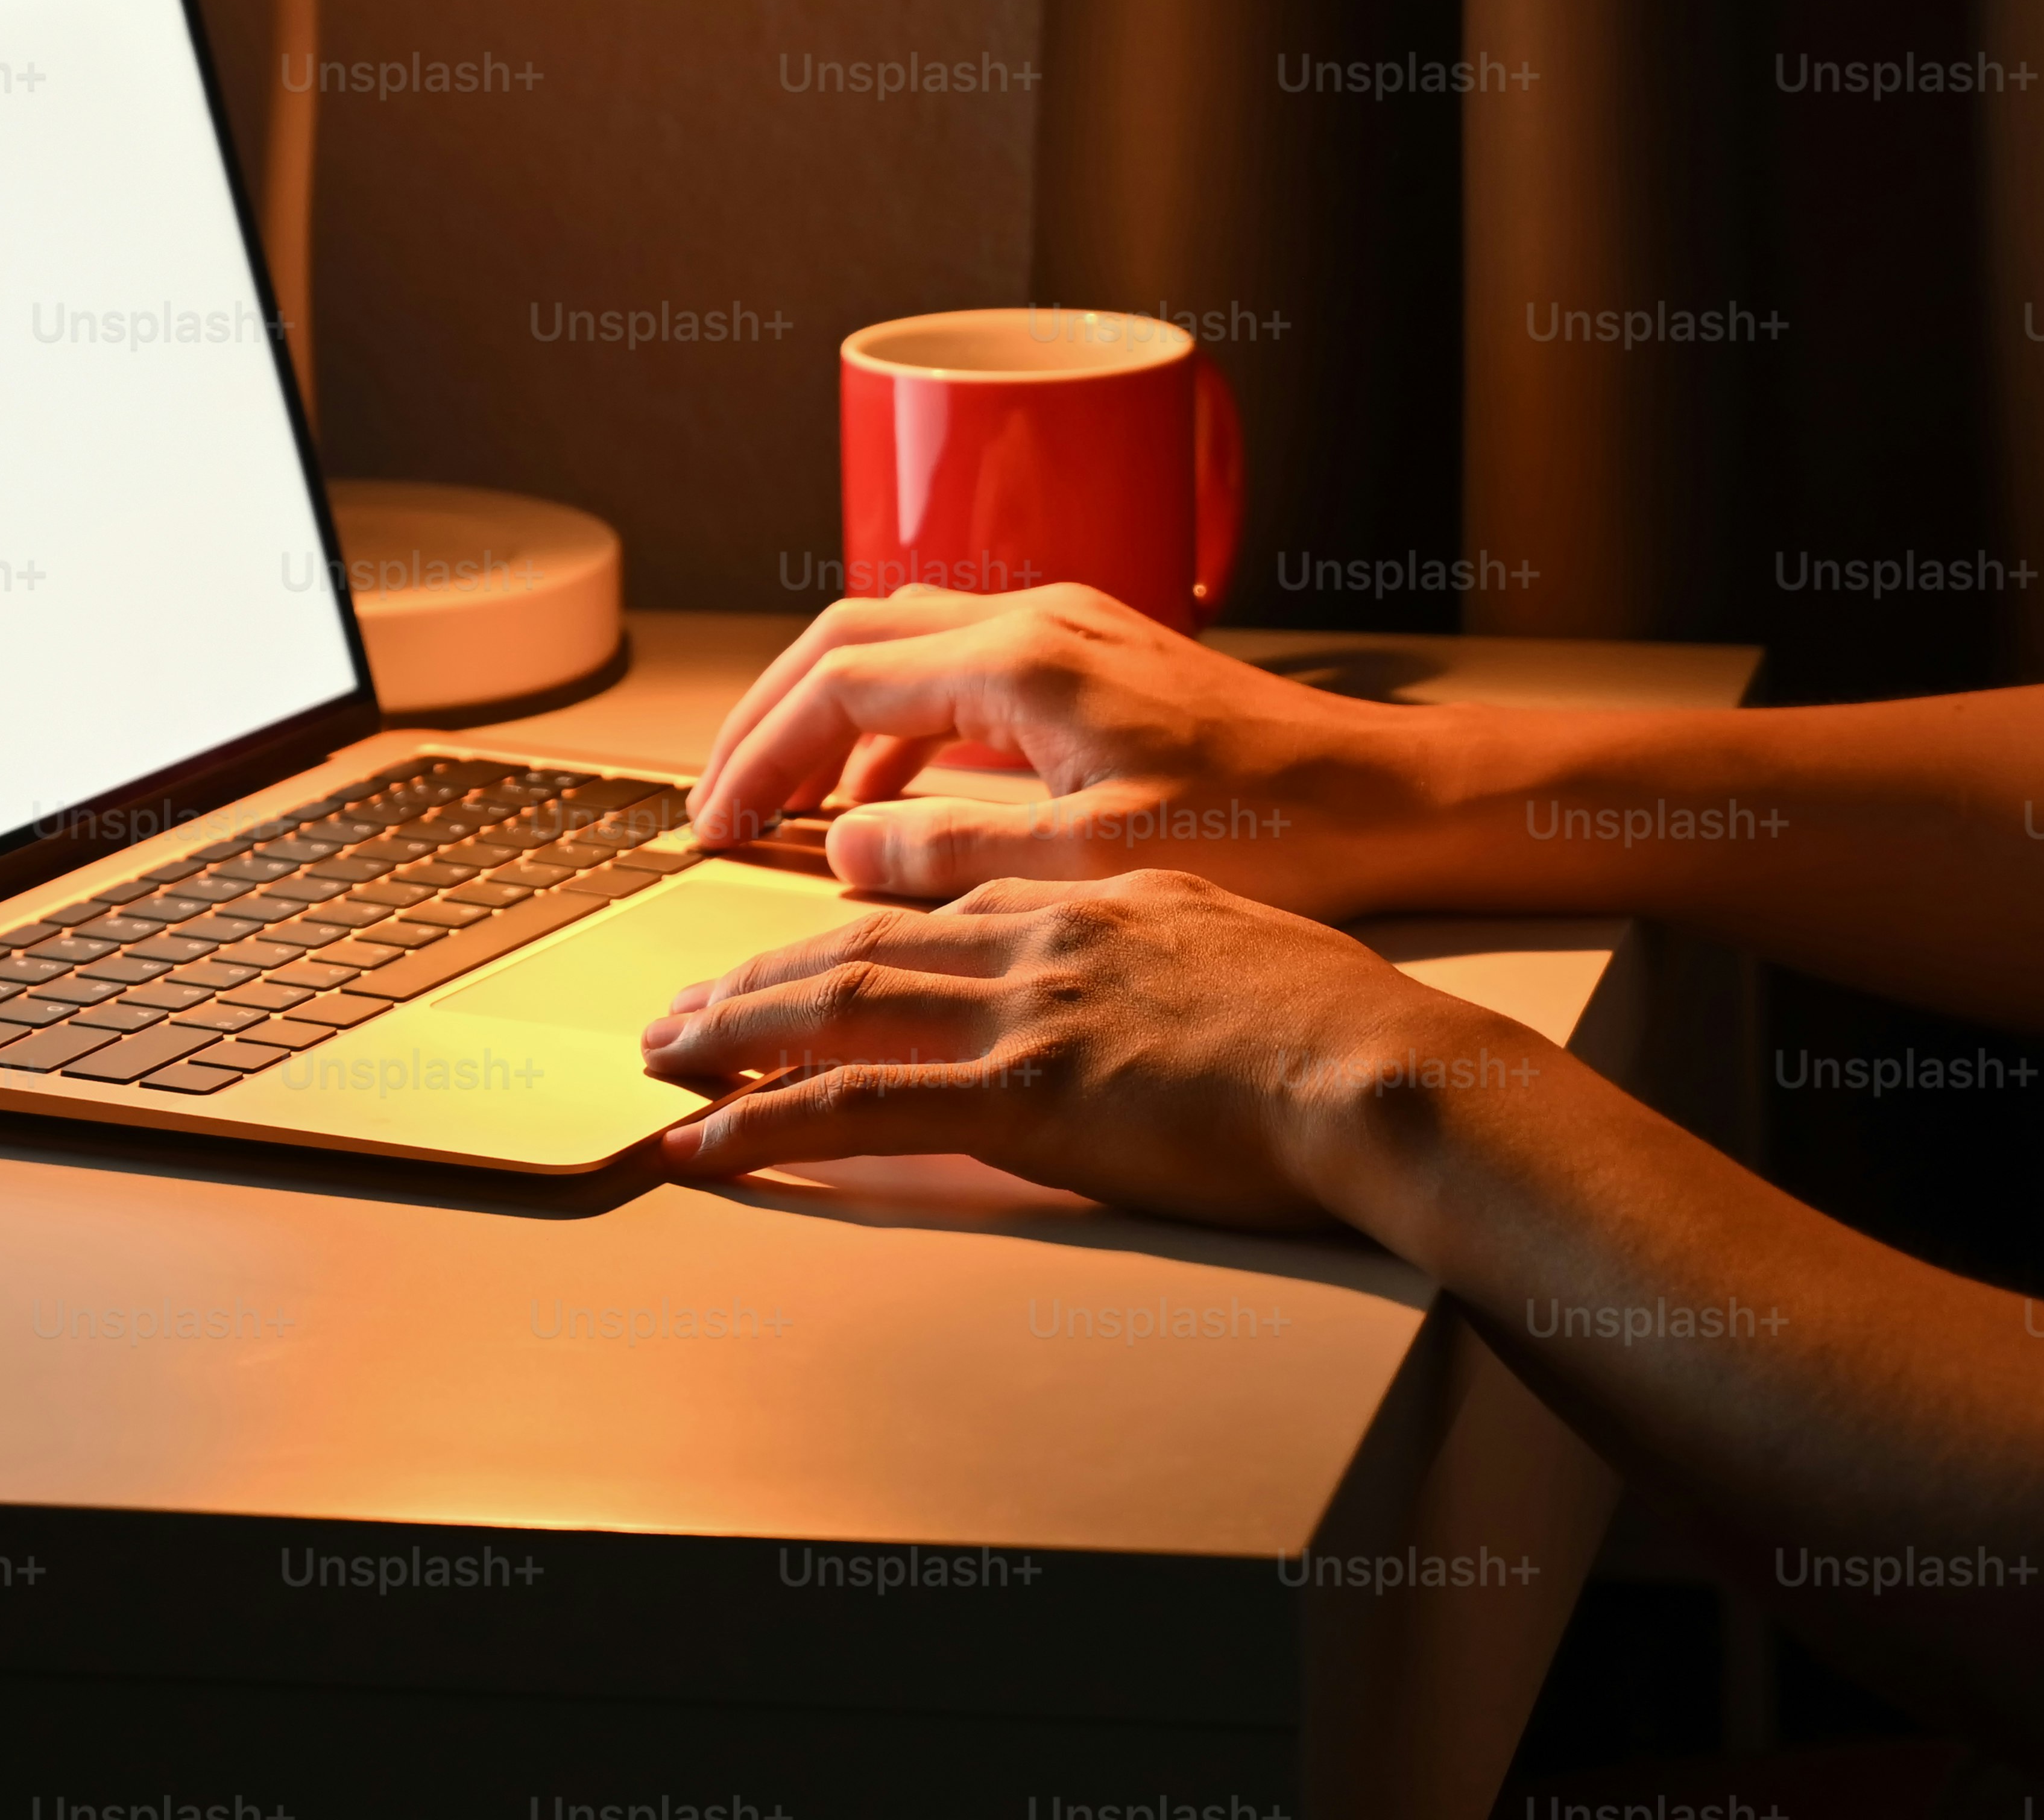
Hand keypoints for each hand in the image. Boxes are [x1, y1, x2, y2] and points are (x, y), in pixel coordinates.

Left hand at [632, 868, 1535, 1227]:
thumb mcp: (1237, 935)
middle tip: (683, 1006)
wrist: (1378, 1067)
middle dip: (756, 976)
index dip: (851, 934)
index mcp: (1092, 903)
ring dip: (734, 1031)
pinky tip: (708, 1141)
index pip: (940, 914)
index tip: (800, 961)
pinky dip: (766, 1122)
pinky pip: (860, 1107)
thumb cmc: (1341, 1023)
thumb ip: (1155, 933)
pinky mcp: (1023, 1099)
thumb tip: (1126, 953)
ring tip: (665, 1056)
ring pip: (837, 1008)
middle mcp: (1040, 944)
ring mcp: (1025, 1016)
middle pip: (861, 945)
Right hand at [689, 582, 1460, 916]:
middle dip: (767, 719)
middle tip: (715, 801)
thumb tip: (844, 849)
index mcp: (1022, 660)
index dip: (760, 754)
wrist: (1383, 798)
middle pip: (847, 640)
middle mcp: (1035, 621)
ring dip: (826, 719)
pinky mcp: (1091, 661)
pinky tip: (889, 803)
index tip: (712, 822)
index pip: (840, 684)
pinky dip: (896, 729)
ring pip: (897, 647)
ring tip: (781, 805)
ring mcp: (1064, 632)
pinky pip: (954, 673)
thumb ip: (955, 852)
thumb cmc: (1271, 831)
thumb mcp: (1095, 861)